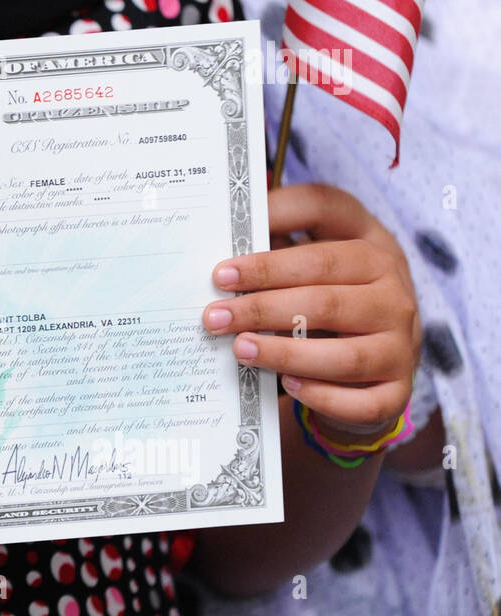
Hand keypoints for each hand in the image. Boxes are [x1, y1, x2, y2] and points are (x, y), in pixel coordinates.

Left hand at [201, 184, 420, 440]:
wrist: (375, 362)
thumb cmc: (325, 302)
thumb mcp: (309, 266)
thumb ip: (274, 250)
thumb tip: (217, 256)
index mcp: (370, 242)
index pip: (327, 213)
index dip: (274, 228)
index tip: (224, 267)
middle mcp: (394, 289)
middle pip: (325, 294)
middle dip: (261, 305)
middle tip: (214, 316)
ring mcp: (402, 342)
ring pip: (345, 353)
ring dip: (285, 353)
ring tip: (240, 349)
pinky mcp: (398, 390)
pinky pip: (363, 401)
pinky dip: (324, 395)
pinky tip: (288, 386)